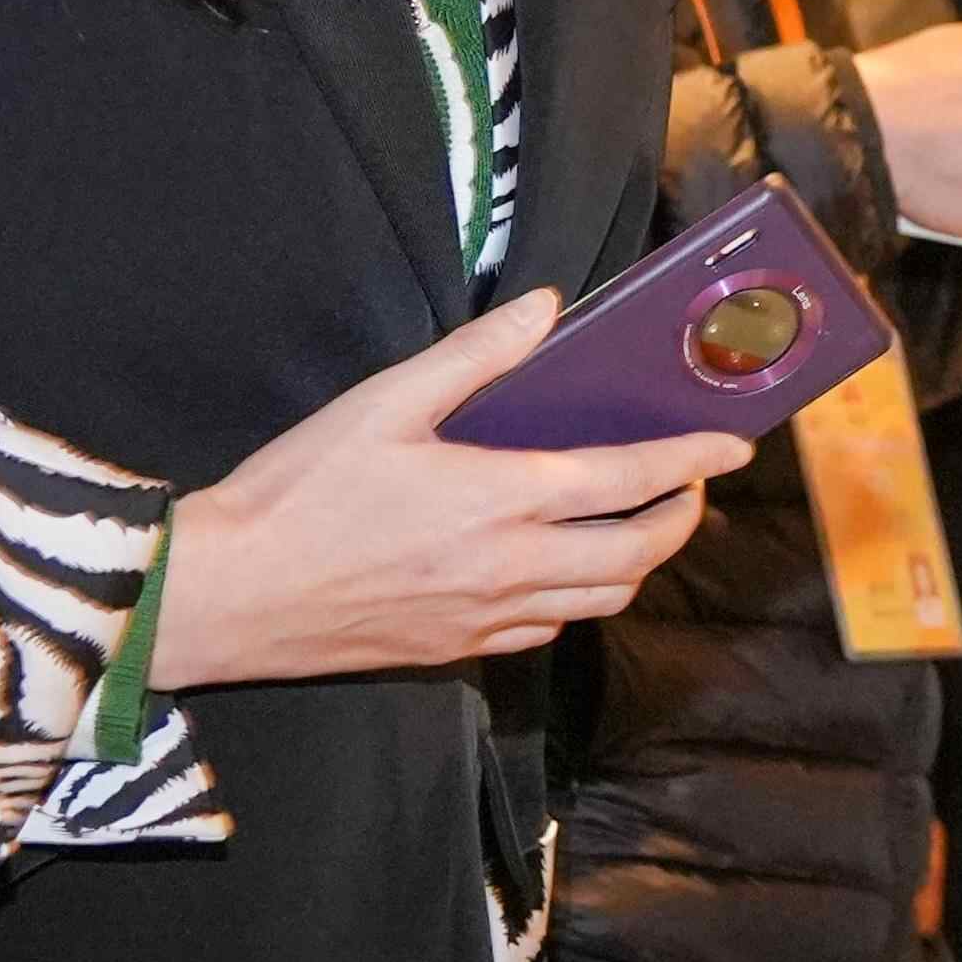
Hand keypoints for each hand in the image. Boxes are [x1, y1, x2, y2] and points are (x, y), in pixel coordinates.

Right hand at [150, 291, 745, 684]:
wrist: (227, 597)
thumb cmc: (297, 493)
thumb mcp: (382, 403)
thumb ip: (473, 355)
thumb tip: (543, 309)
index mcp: (503, 499)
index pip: (630, 479)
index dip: (692, 461)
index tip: (734, 446)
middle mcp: (511, 568)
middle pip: (636, 555)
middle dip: (681, 518)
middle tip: (691, 485)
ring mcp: (486, 619)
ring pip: (601, 601)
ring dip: (638, 563)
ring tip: (640, 523)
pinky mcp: (455, 652)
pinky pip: (548, 632)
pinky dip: (579, 599)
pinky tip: (562, 570)